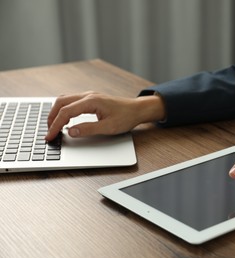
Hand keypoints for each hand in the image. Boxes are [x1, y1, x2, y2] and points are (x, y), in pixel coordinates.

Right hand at [45, 91, 165, 140]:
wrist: (137, 110)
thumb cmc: (126, 117)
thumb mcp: (108, 127)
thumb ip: (88, 129)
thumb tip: (70, 131)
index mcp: (91, 101)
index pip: (66, 112)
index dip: (55, 125)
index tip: (50, 136)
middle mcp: (88, 96)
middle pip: (61, 102)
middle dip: (51, 117)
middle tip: (48, 132)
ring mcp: (89, 96)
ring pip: (65, 100)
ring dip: (57, 112)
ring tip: (53, 126)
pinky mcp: (91, 99)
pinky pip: (72, 101)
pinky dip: (64, 110)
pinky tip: (65, 119)